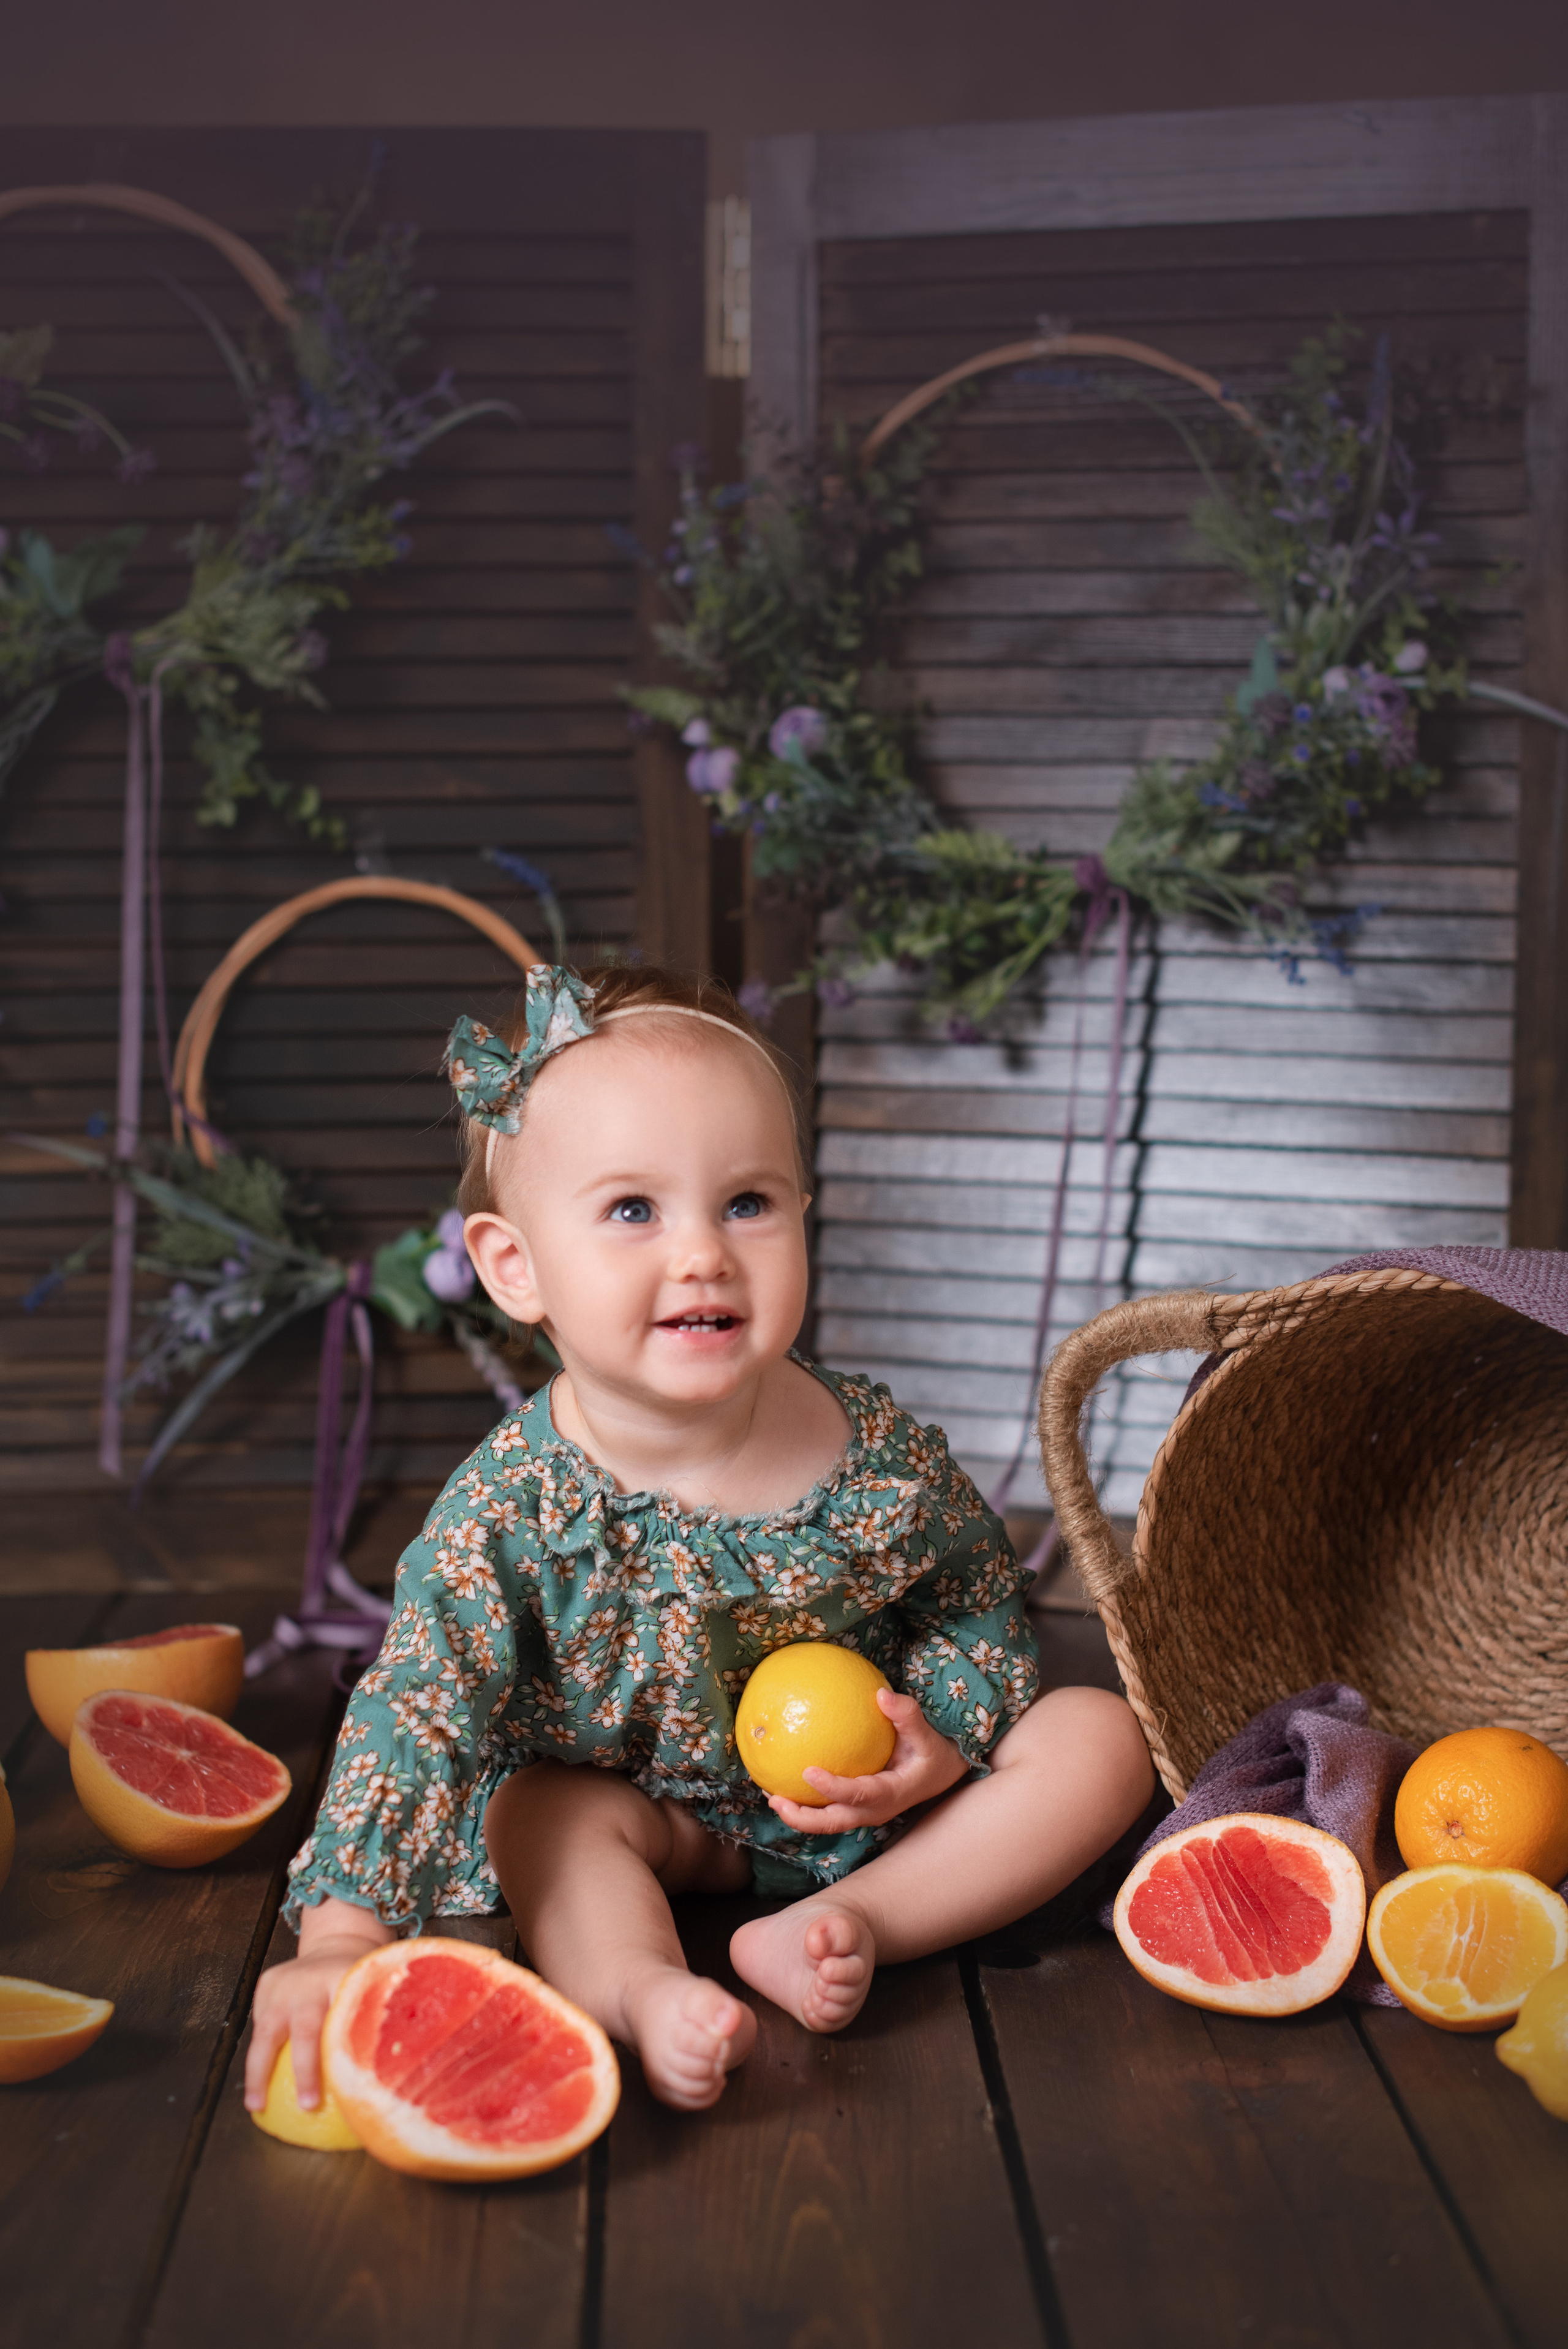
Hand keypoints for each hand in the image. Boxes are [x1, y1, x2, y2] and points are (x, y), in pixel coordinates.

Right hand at [243, 1896, 392, 2111]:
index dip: (343, 2052)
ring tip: (257, 2106)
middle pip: (305, 2029)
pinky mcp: (266, 1985)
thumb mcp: (378, 1990)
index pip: (345, 2020)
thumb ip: (388, 2021)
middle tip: (308, 2105)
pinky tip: (259, 2089)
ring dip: (258, 2072)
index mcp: (347, 1981)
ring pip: (267, 2031)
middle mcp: (312, 1981)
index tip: (347, 2085)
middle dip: (305, 2069)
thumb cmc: (362, 1982)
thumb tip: (409, 2075)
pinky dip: (258, 2059)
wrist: (336, 1942)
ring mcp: (285, 1983)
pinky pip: (259, 2027)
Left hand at [767, 1688, 967, 1834]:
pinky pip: (827, 1808)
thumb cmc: (932, 1753)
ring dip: (797, 1812)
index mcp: (890, 1795)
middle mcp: (873, 1811)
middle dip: (801, 1817)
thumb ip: (906, 1715)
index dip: (832, 1788)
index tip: (808, 1771)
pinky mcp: (856, 1808)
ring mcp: (863, 1813)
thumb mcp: (927, 1735)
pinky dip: (805, 1800)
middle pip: (832, 1823)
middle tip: (775, 1798)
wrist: (940, 1774)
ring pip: (825, 1821)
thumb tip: (881, 1693)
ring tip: (769, 1793)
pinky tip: (786, 1779)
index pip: (857, 1796)